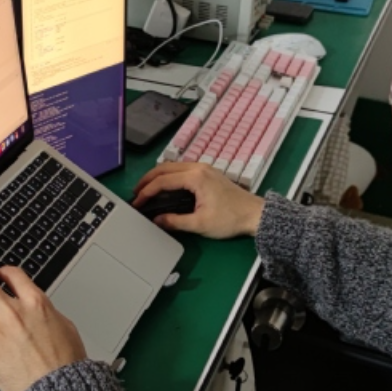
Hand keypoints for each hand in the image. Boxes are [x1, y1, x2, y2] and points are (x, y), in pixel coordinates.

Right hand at [132, 163, 264, 238]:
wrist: (255, 214)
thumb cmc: (230, 219)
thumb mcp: (200, 224)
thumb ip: (175, 221)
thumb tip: (156, 220)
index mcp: (195, 177)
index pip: (163, 181)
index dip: (146, 192)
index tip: (137, 202)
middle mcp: (198, 168)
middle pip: (165, 168)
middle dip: (148, 179)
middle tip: (136, 192)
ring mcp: (204, 168)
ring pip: (173, 166)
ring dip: (158, 176)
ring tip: (147, 189)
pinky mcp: (208, 173)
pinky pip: (182, 169)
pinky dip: (169, 176)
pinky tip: (165, 186)